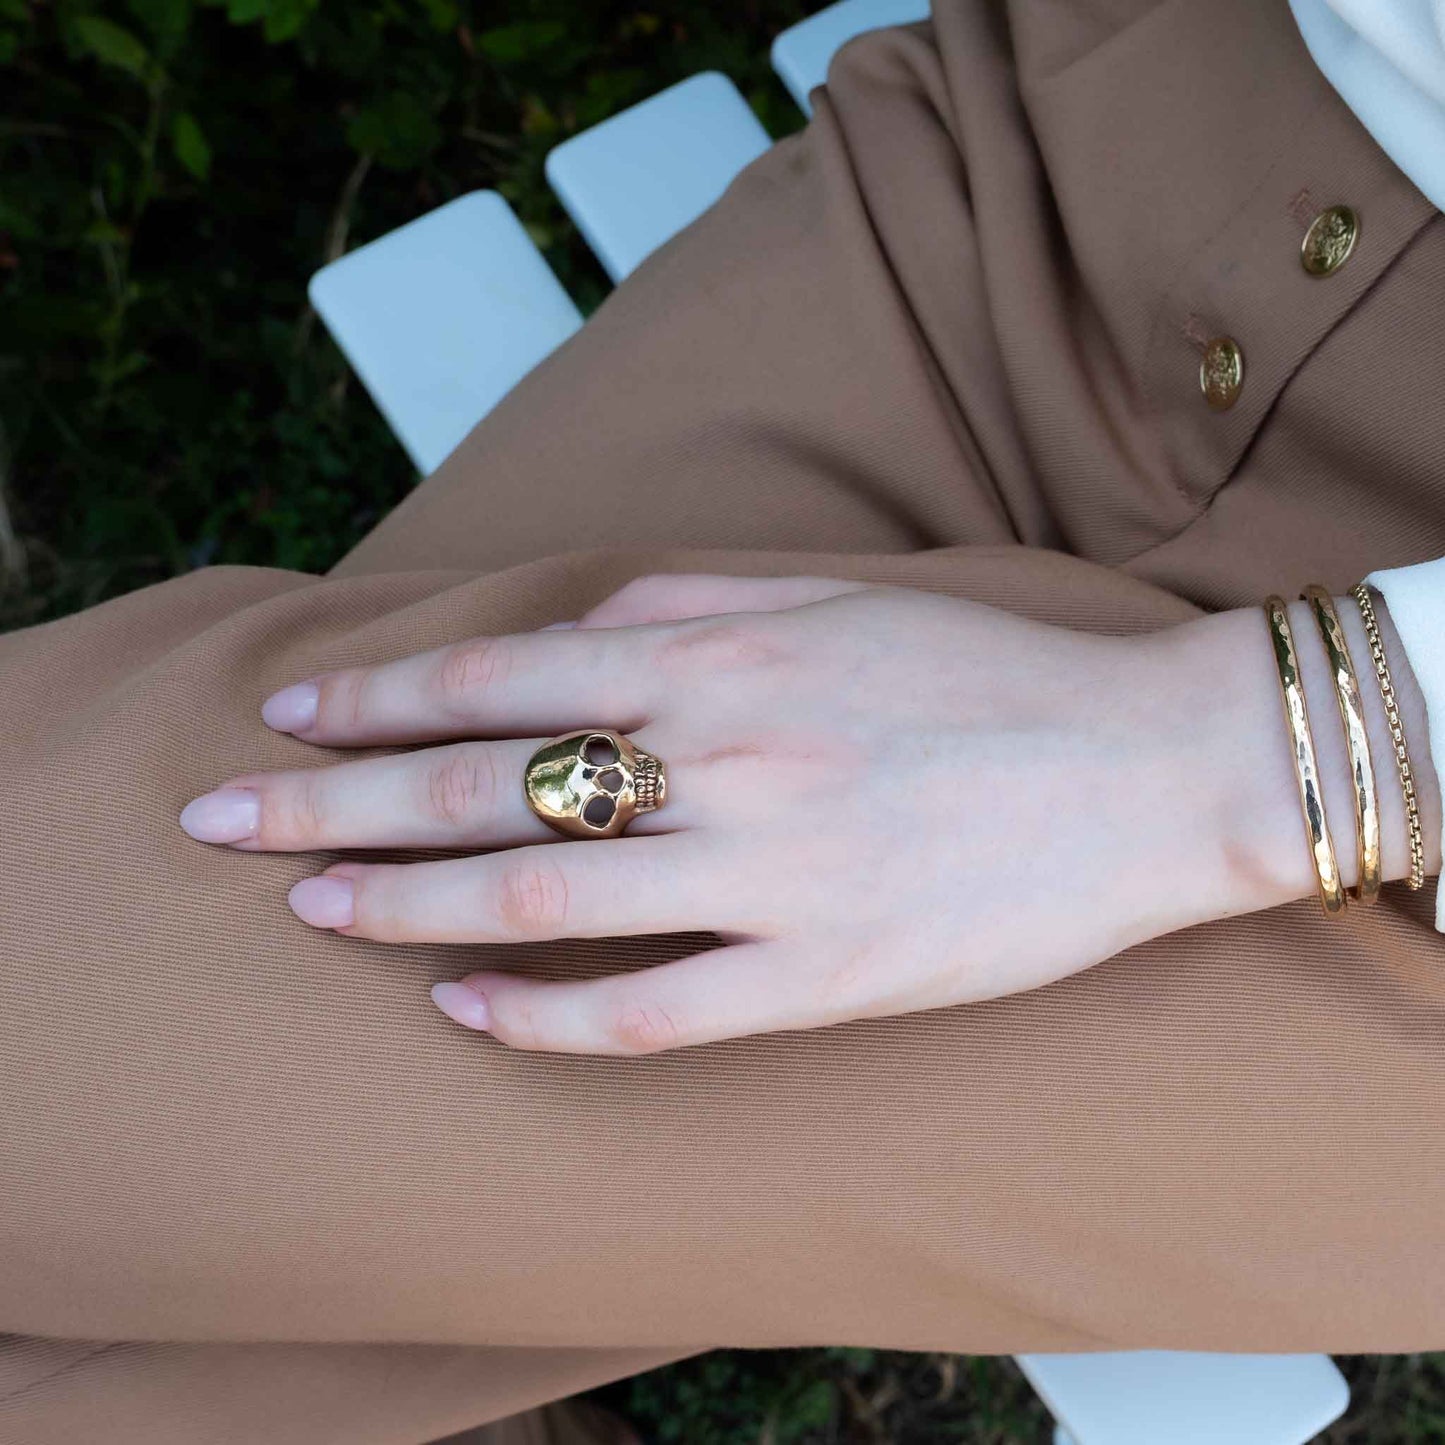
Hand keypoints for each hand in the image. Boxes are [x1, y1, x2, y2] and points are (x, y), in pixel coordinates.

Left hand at [178, 574, 1335, 1053]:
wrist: (1146, 766)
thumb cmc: (983, 673)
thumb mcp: (829, 598)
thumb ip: (683, 602)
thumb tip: (562, 629)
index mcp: (722, 658)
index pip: (498, 679)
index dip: (374, 698)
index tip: (286, 717)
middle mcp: (725, 761)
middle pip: (483, 790)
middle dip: (330, 808)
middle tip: (218, 827)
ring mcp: (772, 877)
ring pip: (541, 901)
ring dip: (406, 908)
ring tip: (312, 916)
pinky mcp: (825, 976)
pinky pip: (652, 1008)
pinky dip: (541, 1015)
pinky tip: (465, 1011)